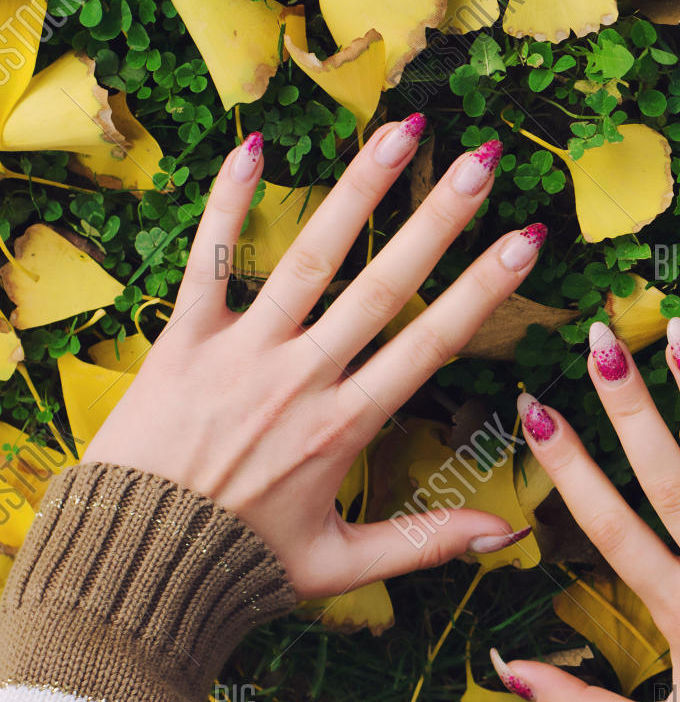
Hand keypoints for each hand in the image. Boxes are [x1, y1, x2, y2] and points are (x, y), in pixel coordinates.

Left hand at [85, 120, 544, 597]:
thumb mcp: (342, 565)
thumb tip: (514, 533)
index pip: (432, 342)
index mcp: (345, 425)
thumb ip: (429, 541)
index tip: (526, 239)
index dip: (485, 288)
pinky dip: (226, 203)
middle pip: (382, 283)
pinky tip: (254, 146)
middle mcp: (301, 376)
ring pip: (310, 257)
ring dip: (358, 190)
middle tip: (480, 161)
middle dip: (438, 218)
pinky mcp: (182, 342)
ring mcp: (240, 352)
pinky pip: (208, 261)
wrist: (132, 568)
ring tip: (402, 132)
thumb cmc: (239, 568)